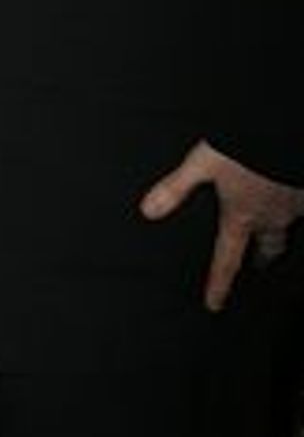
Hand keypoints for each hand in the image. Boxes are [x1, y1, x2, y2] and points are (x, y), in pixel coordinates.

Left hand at [140, 138, 303, 311]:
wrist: (281, 131)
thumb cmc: (242, 148)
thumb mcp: (201, 163)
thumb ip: (175, 187)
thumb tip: (147, 211)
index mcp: (240, 216)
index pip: (227, 258)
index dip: (218, 283)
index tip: (214, 305)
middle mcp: (270, 217)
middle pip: (269, 248)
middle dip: (264, 256)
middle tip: (260, 262)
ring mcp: (293, 206)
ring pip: (289, 229)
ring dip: (281, 232)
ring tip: (276, 232)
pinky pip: (302, 207)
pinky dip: (297, 206)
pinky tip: (292, 199)